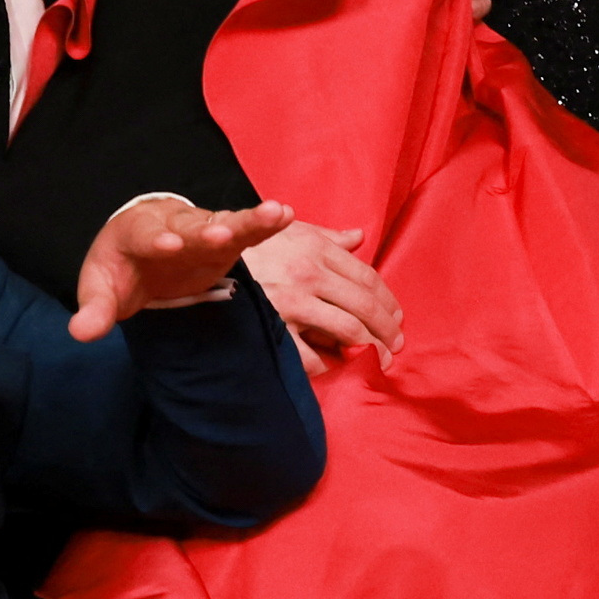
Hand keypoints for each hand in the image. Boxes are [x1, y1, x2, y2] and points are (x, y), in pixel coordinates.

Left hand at [66, 192, 296, 339]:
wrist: (139, 246)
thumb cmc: (120, 268)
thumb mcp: (100, 289)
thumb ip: (94, 310)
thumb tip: (80, 333)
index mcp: (136, 234)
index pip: (146, 237)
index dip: (157, 241)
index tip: (169, 246)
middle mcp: (172, 226)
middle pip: (190, 228)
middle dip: (205, 232)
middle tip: (221, 235)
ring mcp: (200, 231)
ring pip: (225, 223)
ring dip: (248, 220)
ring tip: (275, 213)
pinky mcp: (223, 240)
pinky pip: (244, 231)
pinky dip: (263, 224)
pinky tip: (286, 214)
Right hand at [245, 219, 406, 364]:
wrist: (201, 258)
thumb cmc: (250, 246)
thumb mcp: (290, 231)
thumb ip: (328, 237)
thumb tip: (360, 237)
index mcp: (316, 249)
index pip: (367, 278)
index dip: (388, 302)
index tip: (397, 318)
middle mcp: (309, 275)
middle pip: (365, 307)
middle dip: (387, 331)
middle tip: (395, 347)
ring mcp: (291, 303)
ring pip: (348, 332)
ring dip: (370, 350)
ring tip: (378, 362)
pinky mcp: (273, 327)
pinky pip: (311, 355)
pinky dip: (328, 365)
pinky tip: (336, 367)